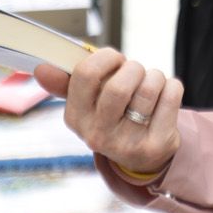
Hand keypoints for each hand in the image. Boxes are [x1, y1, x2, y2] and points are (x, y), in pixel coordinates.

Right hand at [36, 49, 182, 177]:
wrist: (144, 155)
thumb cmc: (114, 114)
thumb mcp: (88, 102)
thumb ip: (66, 83)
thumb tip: (41, 68)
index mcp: (76, 118)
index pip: (85, 75)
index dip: (106, 57)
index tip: (115, 60)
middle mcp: (98, 135)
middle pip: (119, 86)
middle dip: (133, 68)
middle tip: (136, 72)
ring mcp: (127, 144)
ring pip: (149, 88)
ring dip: (155, 77)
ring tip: (151, 84)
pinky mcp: (156, 145)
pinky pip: (171, 95)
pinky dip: (172, 86)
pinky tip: (165, 96)